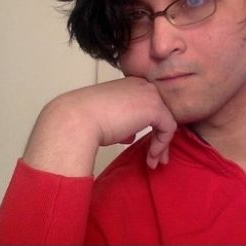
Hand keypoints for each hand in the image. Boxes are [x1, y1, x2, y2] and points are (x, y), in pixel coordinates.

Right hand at [22, 77, 177, 176]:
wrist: (77, 121)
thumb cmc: (85, 120)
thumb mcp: (108, 119)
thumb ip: (123, 123)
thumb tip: (130, 135)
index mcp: (130, 83)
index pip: (150, 105)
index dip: (152, 127)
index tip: (146, 147)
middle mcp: (142, 85)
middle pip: (162, 112)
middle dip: (160, 137)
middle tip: (157, 157)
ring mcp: (149, 94)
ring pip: (167, 121)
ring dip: (162, 145)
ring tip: (154, 162)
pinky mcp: (155, 107)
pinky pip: (169, 128)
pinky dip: (162, 145)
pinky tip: (152, 157)